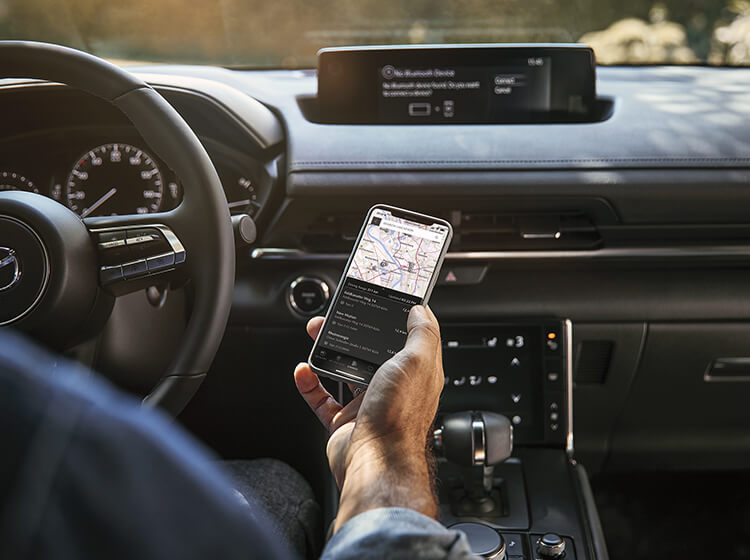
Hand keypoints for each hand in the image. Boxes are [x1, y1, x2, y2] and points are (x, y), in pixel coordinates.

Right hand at [294, 305, 444, 530]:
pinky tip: (303, 370)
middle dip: (353, 331)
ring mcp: (367, 404)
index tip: (380, 301)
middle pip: (371, 351)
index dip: (394, 318)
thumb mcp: (418, 361)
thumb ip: (422, 333)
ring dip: (328, 350)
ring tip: (315, 334)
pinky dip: (310, 384)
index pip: (408, 338)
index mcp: (415, 373)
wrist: (375, 463)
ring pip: (344, 370)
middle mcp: (393, 388)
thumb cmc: (399, 417)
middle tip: (336, 315)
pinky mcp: (345, 421)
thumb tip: (421, 310)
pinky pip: (323, 399)